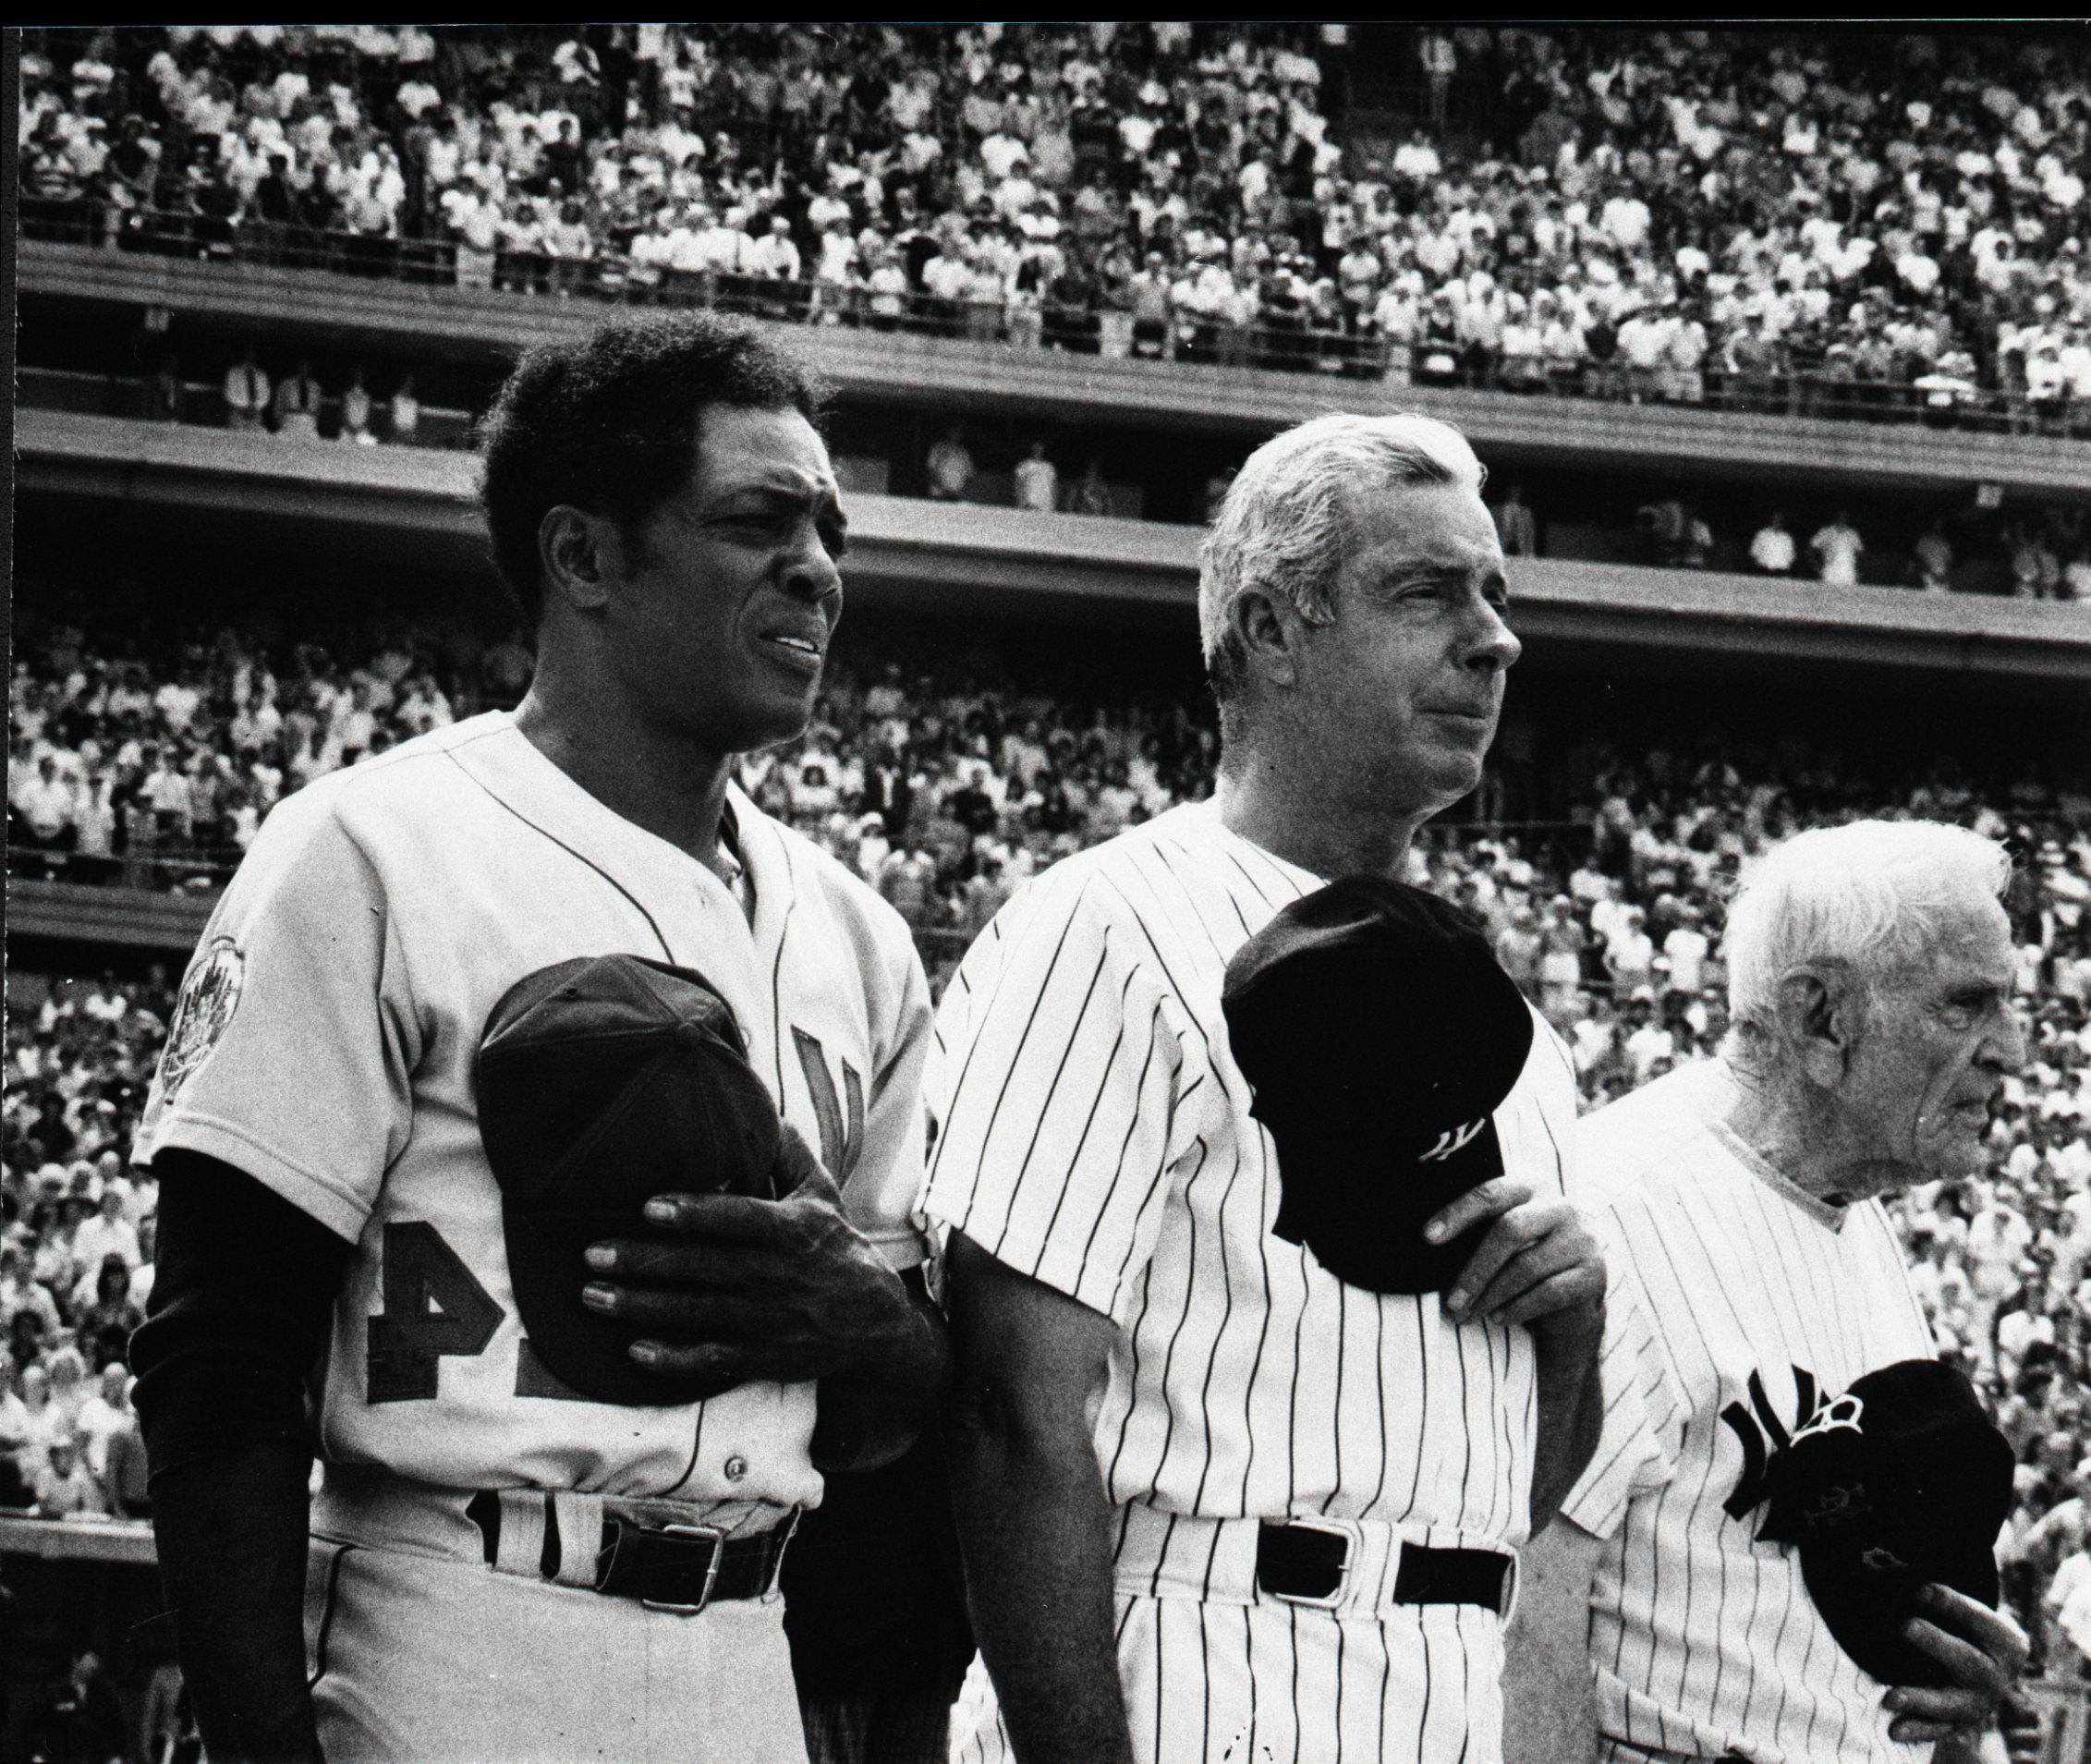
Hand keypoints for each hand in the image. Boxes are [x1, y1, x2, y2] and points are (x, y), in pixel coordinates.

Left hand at [581, 1124, 915, 1387]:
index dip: (694, 1214)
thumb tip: (760, 1108)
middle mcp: (774, 1276)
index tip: (648, 1207)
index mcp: (788, 1230)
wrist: (875, 1323)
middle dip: (644, 1261)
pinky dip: (671, 1360)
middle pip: (701, 1268)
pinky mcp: (760, 1357)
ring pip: (694, 1313)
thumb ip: (788, 1153)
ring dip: (640, 1306)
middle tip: (592, 1254)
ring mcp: (765, 1321)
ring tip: (592, 1296)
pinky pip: (709, 1361)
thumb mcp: (820, 1194)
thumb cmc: (834, 1245)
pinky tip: (634, 1351)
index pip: (737, 1219)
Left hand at [1424, 1179, 1605, 1336]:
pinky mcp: (1594, 1273)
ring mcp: (1582, 1239)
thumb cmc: (1522, 1259)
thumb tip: (1424, 1240)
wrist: (1574, 1295)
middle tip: (1451, 1301)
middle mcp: (1561, 1206)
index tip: (1427, 1238)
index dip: (1457, 1213)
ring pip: (1527, 1266)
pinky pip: (1549, 1292)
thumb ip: (1474, 1228)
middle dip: (1474, 1269)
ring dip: (1491, 1295)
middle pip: (1509, 1229)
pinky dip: (1517, 1308)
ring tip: (1468, 1314)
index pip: (1491, 1193)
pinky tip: (1497, 1319)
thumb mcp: (1500, 1236)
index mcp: (1532, 1187)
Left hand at [1881, 1583, 2027, 1744]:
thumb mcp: (1970, 1607)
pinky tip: (1894, 1728)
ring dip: (1920, 1699)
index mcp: (2007, 1642)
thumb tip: (1904, 1566)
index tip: (1920, 1589)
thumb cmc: (1967, 1624)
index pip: (1982, 1620)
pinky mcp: (1959, 1723)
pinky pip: (1938, 1730)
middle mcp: (1997, 1676)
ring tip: (1890, 1696)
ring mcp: (1978, 1703)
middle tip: (1905, 1626)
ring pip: (1952, 1704)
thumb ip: (1945, 1591)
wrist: (1986, 1662)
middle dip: (1937, 1643)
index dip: (1952, 1604)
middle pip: (1968, 1661)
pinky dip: (1916, 1730)